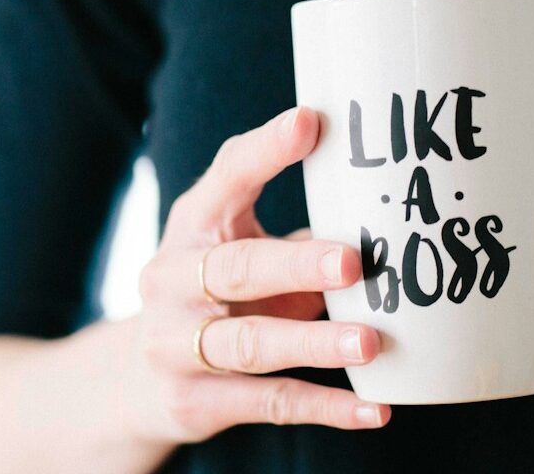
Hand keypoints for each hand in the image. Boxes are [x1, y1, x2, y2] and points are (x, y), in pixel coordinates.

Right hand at [124, 107, 390, 443]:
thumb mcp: (242, 248)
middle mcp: (172, 280)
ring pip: (251, 344)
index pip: (226, 178)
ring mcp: (175, 345)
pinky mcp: (194, 402)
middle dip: (296, 265)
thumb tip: (392, 208)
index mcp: (192, 225)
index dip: (266, 151)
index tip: (311, 123)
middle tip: (352, 262)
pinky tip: (375, 409)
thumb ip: (298, 230)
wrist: (141, 382)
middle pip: (236, 269)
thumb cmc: (219, 297)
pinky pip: (269, 403)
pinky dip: (326, 408)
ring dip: (314, 343)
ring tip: (370, 343)